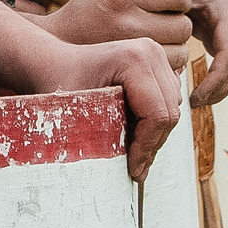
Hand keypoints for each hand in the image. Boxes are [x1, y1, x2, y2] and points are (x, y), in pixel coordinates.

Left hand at [18, 34, 185, 180]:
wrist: (54, 62)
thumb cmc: (60, 85)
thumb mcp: (79, 113)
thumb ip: (106, 140)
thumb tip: (136, 176)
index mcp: (135, 59)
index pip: (158, 115)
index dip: (147, 147)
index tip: (134, 170)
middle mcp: (150, 51)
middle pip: (170, 112)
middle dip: (152, 144)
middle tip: (136, 168)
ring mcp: (156, 53)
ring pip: (173, 107)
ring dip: (155, 133)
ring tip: (133, 152)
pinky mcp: (157, 61)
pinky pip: (169, 98)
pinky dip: (156, 119)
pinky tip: (134, 131)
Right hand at [35, 0, 192, 70]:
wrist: (56, 49)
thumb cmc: (86, 12)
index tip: (168, 3)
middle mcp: (126, 22)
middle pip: (183, 25)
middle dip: (176, 25)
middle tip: (159, 25)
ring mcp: (130, 52)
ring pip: (181, 51)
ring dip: (173, 48)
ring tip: (152, 43)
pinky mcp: (134, 76)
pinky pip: (170, 71)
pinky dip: (165, 67)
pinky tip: (147, 60)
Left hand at [170, 0, 227, 103]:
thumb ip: (162, 9)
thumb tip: (158, 40)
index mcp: (224, 9)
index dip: (215, 81)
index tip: (194, 98)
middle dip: (219, 90)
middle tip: (193, 104)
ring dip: (220, 88)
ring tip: (194, 101)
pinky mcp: (225, 35)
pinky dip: (216, 79)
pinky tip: (195, 90)